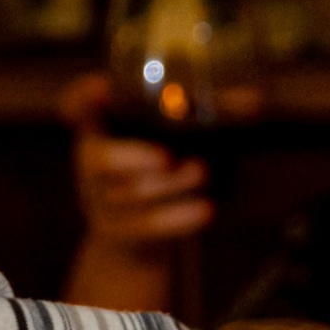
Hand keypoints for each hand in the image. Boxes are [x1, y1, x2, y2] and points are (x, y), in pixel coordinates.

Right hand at [59, 73, 212, 311]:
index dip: (83, 99)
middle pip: (98, 160)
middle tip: (167, 157)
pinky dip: (180, 218)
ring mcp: (100, 201)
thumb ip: (207, 115)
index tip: (101, 88)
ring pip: (130, 194)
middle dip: (133, 158)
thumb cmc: (160, 173)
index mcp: (101, 128)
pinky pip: (146, 227)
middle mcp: (92, 163)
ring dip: (170, 184)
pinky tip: (207, 210)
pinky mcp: (117, 234)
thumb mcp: (174, 138)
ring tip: (201, 173)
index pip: (77, 106)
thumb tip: (253, 103)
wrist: (134, 241)